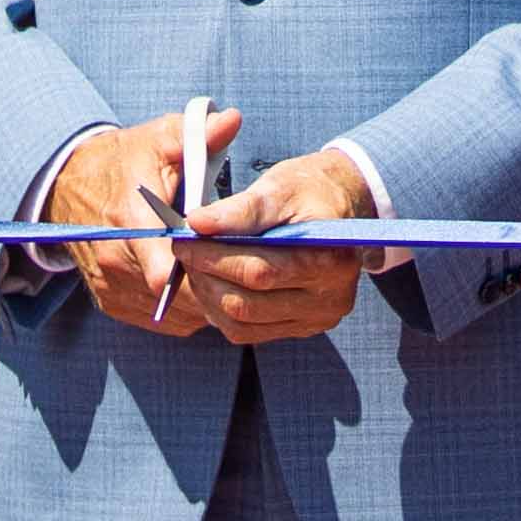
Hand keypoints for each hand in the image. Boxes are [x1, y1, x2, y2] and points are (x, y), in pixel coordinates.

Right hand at [39, 107, 230, 331]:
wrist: (70, 184)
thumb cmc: (126, 160)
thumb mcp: (159, 138)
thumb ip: (196, 135)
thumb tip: (231, 120)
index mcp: (129, 220)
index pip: (165, 267)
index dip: (203, 270)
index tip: (233, 261)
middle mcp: (115, 258)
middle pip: (174, 295)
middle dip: (209, 287)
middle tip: (242, 274)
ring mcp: (111, 283)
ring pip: (170, 312)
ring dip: (201, 300)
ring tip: (227, 279)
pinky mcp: (111, 301)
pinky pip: (158, 319)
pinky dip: (184, 310)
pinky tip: (203, 288)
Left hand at [173, 142, 386, 345]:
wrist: (338, 210)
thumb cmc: (308, 194)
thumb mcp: (280, 189)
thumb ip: (240, 209)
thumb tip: (196, 223)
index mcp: (332, 260)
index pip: (259, 271)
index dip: (212, 258)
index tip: (183, 241)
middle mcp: (330, 298)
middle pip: (248, 302)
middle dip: (206, 277)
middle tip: (184, 252)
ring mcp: (316, 318)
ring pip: (241, 322)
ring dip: (208, 296)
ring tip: (198, 266)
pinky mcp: (300, 328)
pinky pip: (247, 332)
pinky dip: (220, 310)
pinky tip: (214, 283)